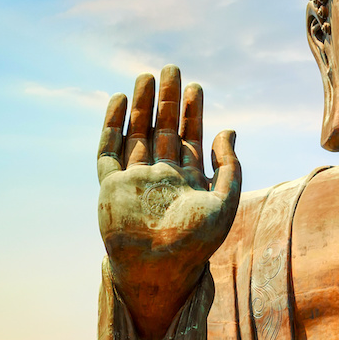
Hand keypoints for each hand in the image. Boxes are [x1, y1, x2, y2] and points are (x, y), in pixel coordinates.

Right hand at [96, 64, 240, 339]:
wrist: (159, 271)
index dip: (193, 112)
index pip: (190, 138)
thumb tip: (229, 129)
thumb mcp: (225, 202)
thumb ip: (230, 166)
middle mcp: (161, 177)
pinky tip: (119, 101)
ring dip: (141, 106)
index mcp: (188, 181)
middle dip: (166, 100)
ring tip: (146, 76)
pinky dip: (112, 126)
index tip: (196, 87)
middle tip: (171, 68)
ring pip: (136, 134)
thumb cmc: (196, 243)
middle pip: (162, 129)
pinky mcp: (110, 188)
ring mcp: (135, 181)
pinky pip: (108, 152)